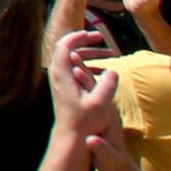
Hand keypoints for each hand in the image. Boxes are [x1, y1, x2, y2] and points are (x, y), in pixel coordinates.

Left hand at [47, 26, 122, 140]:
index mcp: (62, 74)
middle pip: (65, 47)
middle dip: (84, 40)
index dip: (78, 36)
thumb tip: (113, 70)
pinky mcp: (64, 87)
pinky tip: (105, 70)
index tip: (94, 34)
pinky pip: (74, 68)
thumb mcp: (100, 104)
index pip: (64, 45)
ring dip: (89, 53)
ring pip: (71, 58)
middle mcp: (57, 75)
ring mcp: (59, 80)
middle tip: (101, 37)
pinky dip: (88, 64)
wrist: (71, 136)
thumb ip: (107, 85)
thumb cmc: (85, 121)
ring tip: (111, 53)